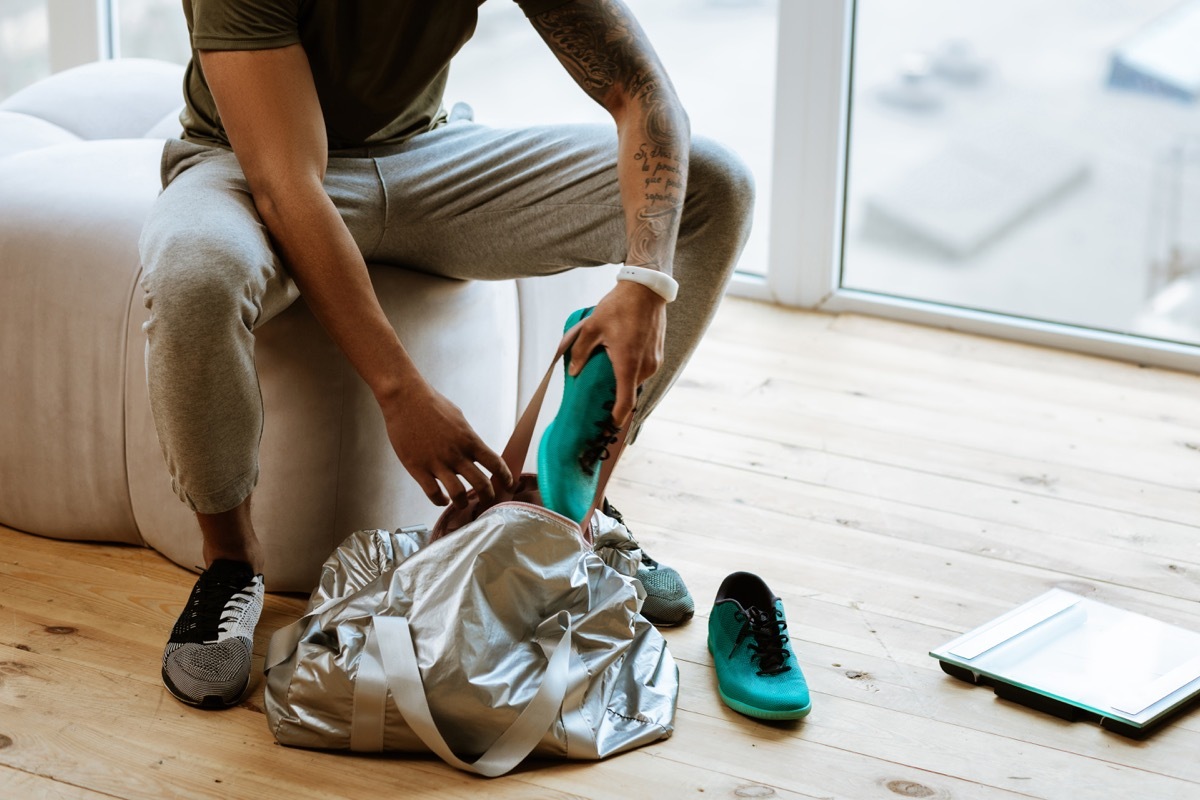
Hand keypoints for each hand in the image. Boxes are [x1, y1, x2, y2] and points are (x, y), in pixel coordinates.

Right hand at [379, 383, 512, 507]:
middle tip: (487, 502)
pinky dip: (440, 501)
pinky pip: (433, 494)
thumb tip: (476, 451)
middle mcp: (456, 454)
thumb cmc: (432, 404)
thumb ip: (468, 438)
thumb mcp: (459, 418)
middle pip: (482, 484)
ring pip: (458, 494)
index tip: (508, 485)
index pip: (496, 463)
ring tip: (462, 504)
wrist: (406, 399)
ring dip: (463, 503)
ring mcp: (437, 463)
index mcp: (469, 440)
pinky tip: (442, 499)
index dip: (505, 477)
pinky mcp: (418, 468)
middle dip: (488, 497)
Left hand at [567, 279, 666, 427]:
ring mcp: (655, 360)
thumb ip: (580, 351)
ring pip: (636, 378)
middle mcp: (645, 366)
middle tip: (598, 385)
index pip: (626, 402)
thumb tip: (572, 371)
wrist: (646, 289)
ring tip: (608, 361)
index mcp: (628, 364)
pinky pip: (643, 368)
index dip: (617, 418)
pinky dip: (632, 366)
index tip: (609, 426)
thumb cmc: (619, 306)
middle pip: (628, 389)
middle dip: (614, 391)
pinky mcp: (659, 353)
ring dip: (623, 376)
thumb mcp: (592, 327)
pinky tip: (620, 351)